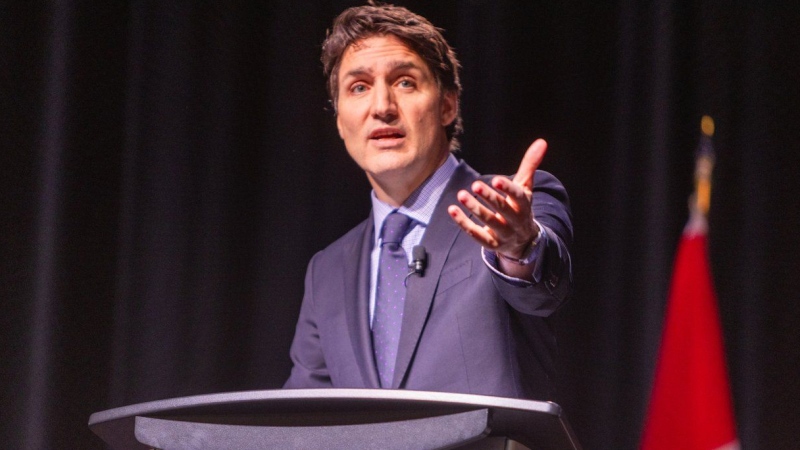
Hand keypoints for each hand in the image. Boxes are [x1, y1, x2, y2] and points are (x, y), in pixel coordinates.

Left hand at [447, 139, 546, 259]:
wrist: (523, 241)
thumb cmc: (520, 207)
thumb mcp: (526, 187)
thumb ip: (530, 165)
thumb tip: (542, 141)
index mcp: (524, 205)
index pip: (518, 197)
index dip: (508, 189)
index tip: (496, 179)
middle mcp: (516, 221)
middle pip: (503, 210)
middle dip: (489, 197)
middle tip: (475, 185)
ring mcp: (504, 234)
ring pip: (489, 222)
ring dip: (475, 209)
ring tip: (461, 194)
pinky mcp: (492, 244)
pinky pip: (476, 234)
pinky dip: (463, 223)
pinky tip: (452, 210)